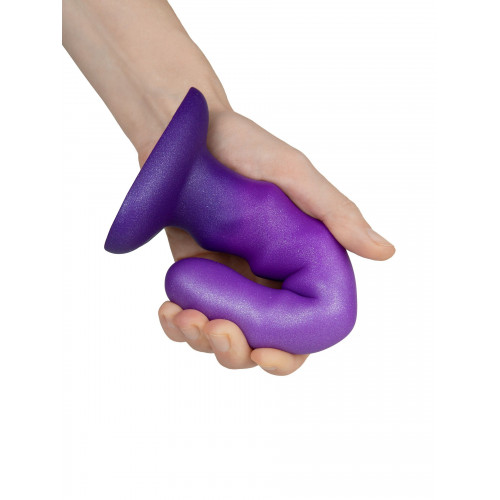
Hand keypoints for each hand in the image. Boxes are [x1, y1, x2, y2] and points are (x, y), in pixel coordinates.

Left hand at [157, 109, 394, 375]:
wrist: (186, 132)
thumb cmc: (244, 145)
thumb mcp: (294, 175)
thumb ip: (337, 214)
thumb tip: (386, 251)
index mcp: (298, 266)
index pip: (302, 329)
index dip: (287, 356)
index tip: (265, 356)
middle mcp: (263, 280)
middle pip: (256, 344)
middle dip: (235, 352)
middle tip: (218, 330)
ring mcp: (225, 281)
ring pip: (217, 338)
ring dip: (201, 341)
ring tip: (184, 316)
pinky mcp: (191, 275)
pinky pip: (183, 317)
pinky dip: (174, 326)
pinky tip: (168, 310)